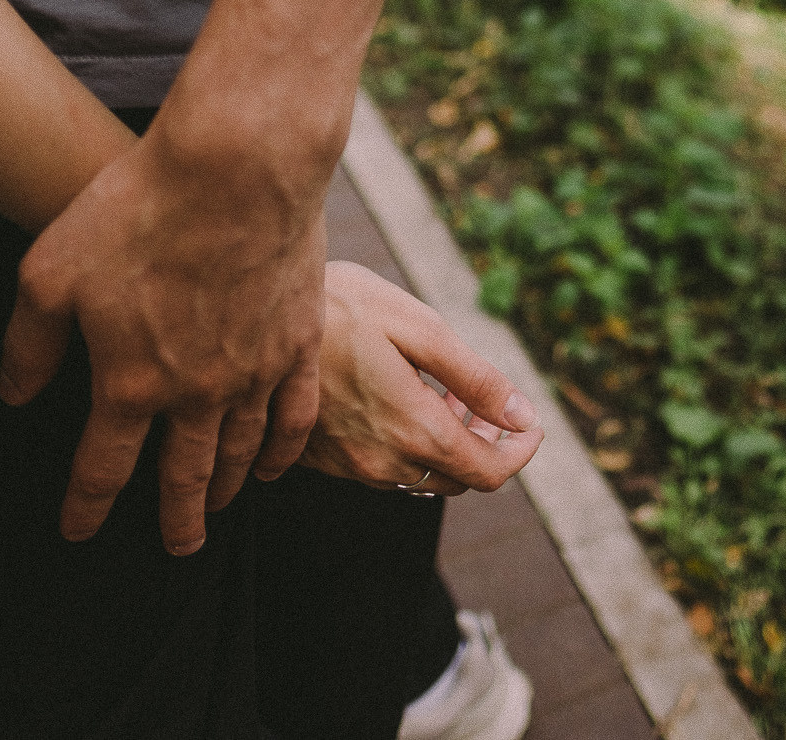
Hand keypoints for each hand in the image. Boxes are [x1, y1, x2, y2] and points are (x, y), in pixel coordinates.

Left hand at [0, 122, 327, 554]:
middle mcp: (196, 393)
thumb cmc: (138, 210)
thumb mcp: (51, 272)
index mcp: (129, 384)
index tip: (79, 531)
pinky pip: (294, 416)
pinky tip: (273, 464)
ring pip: (239, 451)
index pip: (104, 468)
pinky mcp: (298, 341)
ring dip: (223, 488)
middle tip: (176, 549)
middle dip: (174, 520)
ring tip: (215, 509)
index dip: (88, 506)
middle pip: (183, 478)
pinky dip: (283, 449)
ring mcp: (255, 372)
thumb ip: (29, 344)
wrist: (237, 167)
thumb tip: (16, 396)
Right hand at [299, 262, 540, 495]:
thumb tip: (522, 415)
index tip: (531, 422)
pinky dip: (409, 444)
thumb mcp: (419, 328)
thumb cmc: (341, 307)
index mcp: (415, 430)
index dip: (521, 451)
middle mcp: (384, 462)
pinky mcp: (325, 461)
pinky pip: (385, 469)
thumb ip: (476, 379)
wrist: (254, 318)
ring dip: (446, 444)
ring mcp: (351, 467)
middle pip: (459, 478)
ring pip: (422, 476)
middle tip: (484, 398)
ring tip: (444, 392)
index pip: (489, 472)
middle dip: (484, 443)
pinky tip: (400, 398)